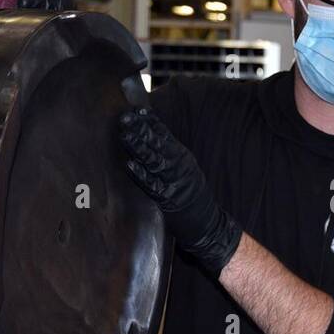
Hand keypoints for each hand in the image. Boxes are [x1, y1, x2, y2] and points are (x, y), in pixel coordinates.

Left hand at [118, 107, 241, 275]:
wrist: (209, 224)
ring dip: (138, 147)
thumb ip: (170, 155)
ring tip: (124, 135)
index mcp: (183, 158)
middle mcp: (179, 166)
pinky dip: (140, 175)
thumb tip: (151, 138)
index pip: (165, 135)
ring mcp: (174, 182)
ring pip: (153, 161)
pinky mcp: (168, 199)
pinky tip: (129, 165)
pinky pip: (151, 185)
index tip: (136, 110)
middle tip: (125, 117)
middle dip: (141, 130)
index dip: (150, 122)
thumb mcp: (186, 169)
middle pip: (158, 144)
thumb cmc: (192, 196)